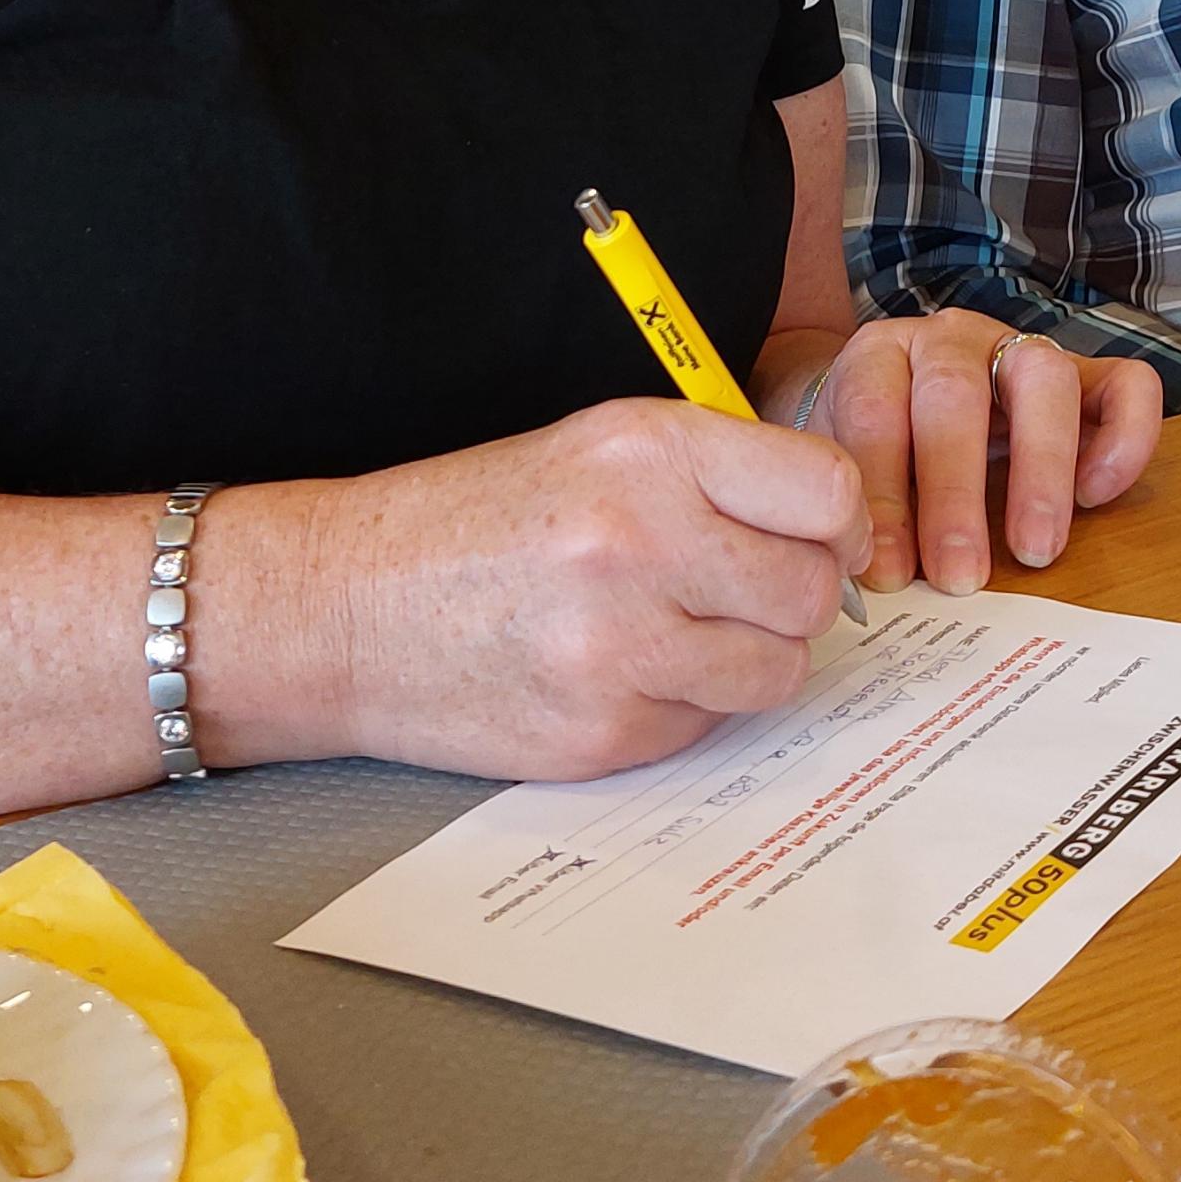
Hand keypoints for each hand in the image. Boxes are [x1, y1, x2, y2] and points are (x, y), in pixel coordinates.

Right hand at [255, 398, 868, 783]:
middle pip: (811, 592)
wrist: (346, 608)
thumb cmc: (476, 520)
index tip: (814, 535)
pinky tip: (619, 673)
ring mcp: (623, 647)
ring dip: (746, 658)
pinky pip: (708, 724)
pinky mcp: (605, 732)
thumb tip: (835, 528)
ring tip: (678, 632)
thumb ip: (714, 475)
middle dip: (790, 597)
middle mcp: (642, 542)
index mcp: (648, 451)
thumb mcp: (595, 449)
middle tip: (736, 590)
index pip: (825, 492)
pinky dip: (683, 705)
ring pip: (777, 670)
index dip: (833, 522)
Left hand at [810, 311, 1163, 594]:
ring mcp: (1022, 350)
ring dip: (1040, 469)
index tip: (887, 570)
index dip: (880, 495)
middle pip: (955, 394)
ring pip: (1046, 379)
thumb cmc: (873, 452)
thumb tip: (878, 583)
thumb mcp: (846, 473)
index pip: (873, 411)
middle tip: (959, 576)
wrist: (905, 407)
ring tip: (1034, 551)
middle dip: (955, 493)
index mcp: (879, 356)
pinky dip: (1124, 439)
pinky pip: (1128, 385)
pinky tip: (1095, 497)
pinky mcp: (1087, 375)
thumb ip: (855, 511)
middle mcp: (951, 341)